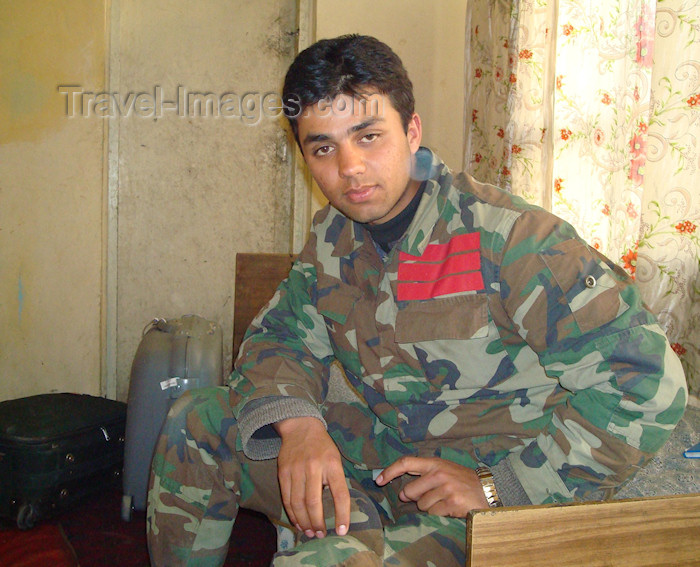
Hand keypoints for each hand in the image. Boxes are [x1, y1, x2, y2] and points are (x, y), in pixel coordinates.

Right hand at [274, 417, 349, 537]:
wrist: (300, 427)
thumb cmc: (322, 447)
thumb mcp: (335, 459)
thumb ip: (335, 481)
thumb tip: (337, 510)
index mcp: (332, 464)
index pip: (340, 494)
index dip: (342, 514)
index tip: (342, 531)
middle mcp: (313, 467)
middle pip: (314, 503)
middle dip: (317, 523)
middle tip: (321, 535)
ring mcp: (296, 469)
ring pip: (298, 503)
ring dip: (304, 522)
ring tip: (309, 532)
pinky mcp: (282, 472)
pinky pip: (287, 498)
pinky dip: (292, 514)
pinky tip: (297, 522)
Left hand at [375, 456, 487, 516]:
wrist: (487, 489)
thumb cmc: (461, 480)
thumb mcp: (444, 470)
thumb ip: (424, 476)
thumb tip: (402, 492)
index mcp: (434, 463)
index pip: (406, 463)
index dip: (389, 471)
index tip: (378, 480)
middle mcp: (438, 473)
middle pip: (410, 490)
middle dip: (413, 497)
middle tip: (428, 496)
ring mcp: (445, 488)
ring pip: (421, 504)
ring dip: (429, 506)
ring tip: (444, 500)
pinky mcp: (451, 502)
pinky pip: (433, 513)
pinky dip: (438, 513)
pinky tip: (449, 507)